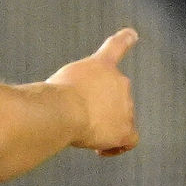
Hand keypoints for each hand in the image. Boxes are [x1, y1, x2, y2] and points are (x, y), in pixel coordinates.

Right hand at [45, 28, 138, 155]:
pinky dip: (117, 146)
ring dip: (105, 127)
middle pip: (116, 96)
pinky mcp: (125, 130)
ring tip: (83, 135)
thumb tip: (53, 100)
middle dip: (101, 107)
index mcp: (102, 65)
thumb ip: (66, 85)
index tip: (132, 35)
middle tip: (79, 116)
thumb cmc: (55, 95)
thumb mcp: (58, 79)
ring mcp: (126, 107)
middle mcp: (120, 82)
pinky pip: (129, 141)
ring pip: (122, 119)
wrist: (64, 109)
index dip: (124, 40)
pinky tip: (100, 151)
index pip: (117, 46)